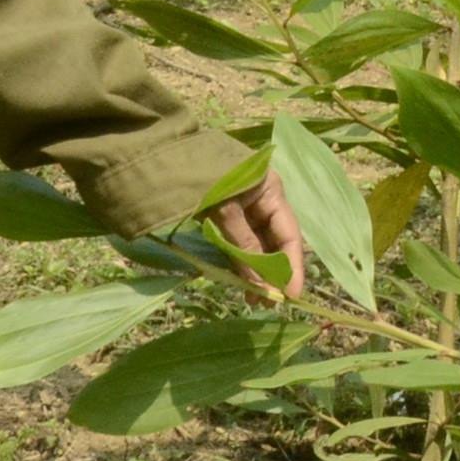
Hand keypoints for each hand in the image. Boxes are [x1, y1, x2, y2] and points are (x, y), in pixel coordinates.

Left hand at [208, 176, 305, 298]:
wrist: (166, 158)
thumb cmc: (204, 177)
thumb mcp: (225, 211)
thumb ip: (244, 246)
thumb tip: (261, 285)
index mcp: (272, 191)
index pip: (290, 234)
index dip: (292, 267)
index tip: (290, 296)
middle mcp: (264, 200)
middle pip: (275, 241)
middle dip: (273, 273)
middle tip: (266, 302)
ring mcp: (246, 207)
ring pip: (258, 244)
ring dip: (256, 271)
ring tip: (252, 297)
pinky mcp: (228, 214)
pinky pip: (240, 242)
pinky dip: (241, 261)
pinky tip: (240, 279)